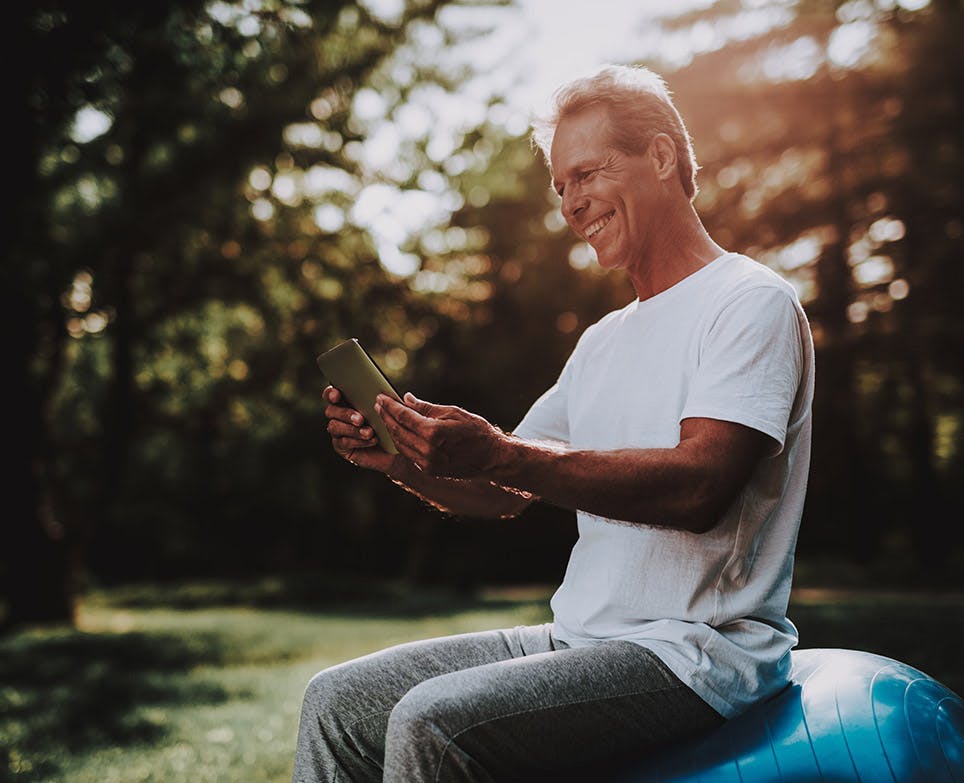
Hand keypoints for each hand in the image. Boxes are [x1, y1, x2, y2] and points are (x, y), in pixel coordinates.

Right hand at [323, 386, 395, 472]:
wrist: (393, 448)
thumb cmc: (389, 423)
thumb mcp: (387, 410)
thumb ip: (381, 399)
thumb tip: (382, 395)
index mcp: (347, 400)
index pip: (331, 394)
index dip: (331, 393)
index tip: (337, 395)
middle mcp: (338, 415)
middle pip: (330, 410)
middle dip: (345, 414)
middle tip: (360, 419)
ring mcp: (338, 431)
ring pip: (334, 426)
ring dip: (352, 429)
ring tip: (369, 432)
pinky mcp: (340, 446)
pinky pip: (343, 442)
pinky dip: (358, 441)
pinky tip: (372, 440)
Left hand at [375, 392, 505, 478]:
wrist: (493, 458)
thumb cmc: (477, 431)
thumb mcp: (453, 412)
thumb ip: (426, 408)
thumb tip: (406, 399)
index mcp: (433, 433)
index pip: (403, 417)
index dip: (390, 406)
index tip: (380, 397)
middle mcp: (427, 451)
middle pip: (398, 431)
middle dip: (386, 417)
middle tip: (379, 405)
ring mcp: (427, 463)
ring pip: (400, 444)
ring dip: (390, 430)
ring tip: (385, 417)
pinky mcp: (429, 471)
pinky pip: (409, 454)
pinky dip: (400, 442)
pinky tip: (398, 432)